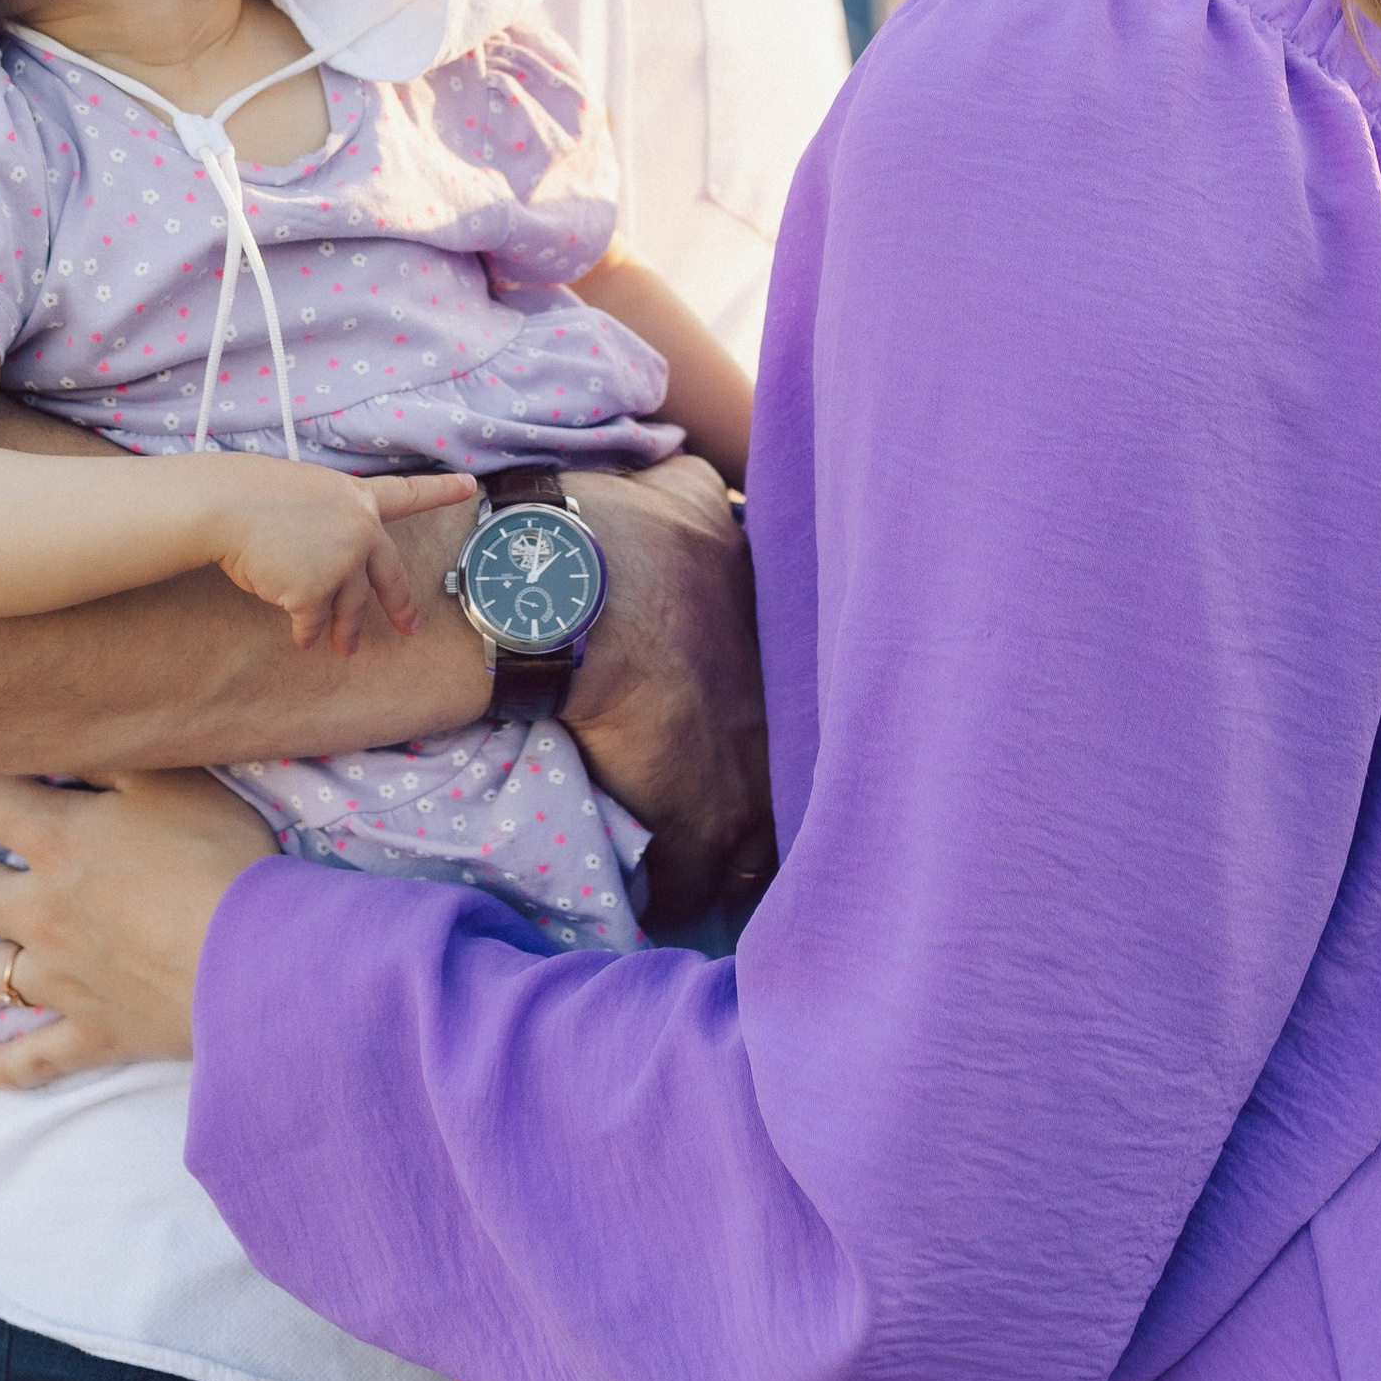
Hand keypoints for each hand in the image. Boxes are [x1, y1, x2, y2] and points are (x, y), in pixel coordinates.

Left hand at [0, 765, 279, 1086]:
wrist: (251, 961)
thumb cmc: (216, 855)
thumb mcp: (169, 780)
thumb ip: (109, 756)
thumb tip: (59, 733)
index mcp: (59, 843)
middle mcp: (43, 912)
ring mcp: (62, 979)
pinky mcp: (94, 1032)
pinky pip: (37, 1056)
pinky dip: (4, 1068)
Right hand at [208, 458, 478, 656]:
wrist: (226, 506)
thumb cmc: (252, 496)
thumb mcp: (306, 494)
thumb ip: (331, 520)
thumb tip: (327, 561)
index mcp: (356, 499)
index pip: (406, 493)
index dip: (439, 490)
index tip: (469, 484)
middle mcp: (360, 529)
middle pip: (390, 575)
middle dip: (401, 606)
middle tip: (412, 626)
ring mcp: (342, 561)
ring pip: (350, 608)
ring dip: (345, 631)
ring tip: (342, 647)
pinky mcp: (317, 591)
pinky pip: (313, 622)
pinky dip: (306, 632)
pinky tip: (301, 638)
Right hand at [562, 454, 772, 923]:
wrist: (573, 594)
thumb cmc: (623, 535)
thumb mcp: (684, 491)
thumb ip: (708, 497)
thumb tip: (712, 487)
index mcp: (781, 639)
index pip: (808, 699)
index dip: (780, 719)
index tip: (753, 727)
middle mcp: (781, 714)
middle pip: (797, 784)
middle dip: (769, 798)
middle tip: (738, 807)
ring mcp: (746, 777)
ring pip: (754, 850)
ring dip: (728, 859)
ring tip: (703, 870)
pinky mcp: (696, 824)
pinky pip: (688, 886)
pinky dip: (666, 892)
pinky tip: (647, 893)